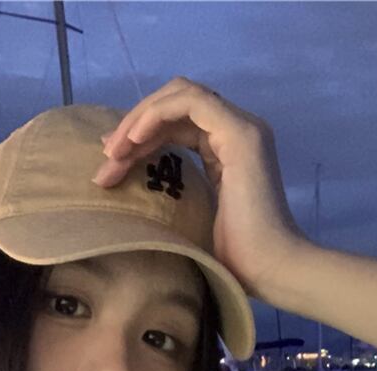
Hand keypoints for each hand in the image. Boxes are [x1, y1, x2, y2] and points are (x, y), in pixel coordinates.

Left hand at [93, 77, 309, 303]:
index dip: (140, 138)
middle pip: (176, 105)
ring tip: (113, 151)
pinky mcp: (240, 134)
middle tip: (106, 156)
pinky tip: (134, 140)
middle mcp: (237, 131)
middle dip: (135, 125)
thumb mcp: (194, 222)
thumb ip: (176, 200)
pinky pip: (190, 102)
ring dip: (140, 118)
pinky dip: (156, 114)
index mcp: (228, 151)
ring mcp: (242, 128)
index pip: (178, 125)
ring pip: (180, 96)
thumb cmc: (236, 262)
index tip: (111, 165)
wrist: (270, 269)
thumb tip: (138, 203)